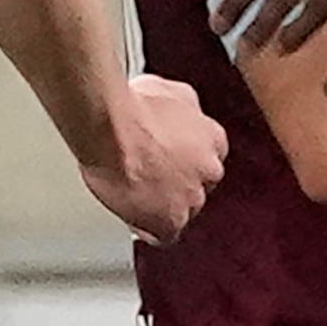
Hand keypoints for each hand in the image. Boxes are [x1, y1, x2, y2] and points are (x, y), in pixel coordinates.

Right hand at [80, 76, 227, 244]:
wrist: (112, 129)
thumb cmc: (134, 107)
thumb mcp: (169, 90)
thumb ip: (183, 106)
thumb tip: (177, 108)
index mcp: (213, 138)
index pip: (207, 157)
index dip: (183, 159)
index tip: (168, 159)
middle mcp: (209, 169)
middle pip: (196, 185)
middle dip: (175, 183)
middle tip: (147, 175)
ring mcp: (191, 197)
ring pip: (182, 210)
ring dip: (162, 205)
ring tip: (134, 195)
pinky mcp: (170, 221)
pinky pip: (164, 235)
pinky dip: (149, 229)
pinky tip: (134, 218)